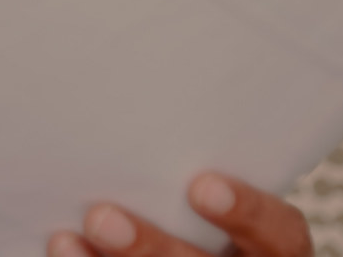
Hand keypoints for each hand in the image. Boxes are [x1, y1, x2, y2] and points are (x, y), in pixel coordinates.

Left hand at [55, 174, 312, 256]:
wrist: (167, 238)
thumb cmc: (182, 196)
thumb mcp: (198, 182)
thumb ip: (181, 166)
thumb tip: (135, 101)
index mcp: (273, 250)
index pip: (282, 236)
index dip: (249, 212)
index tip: (202, 185)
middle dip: (153, 249)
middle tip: (101, 216)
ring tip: (64, 239)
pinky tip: (60, 250)